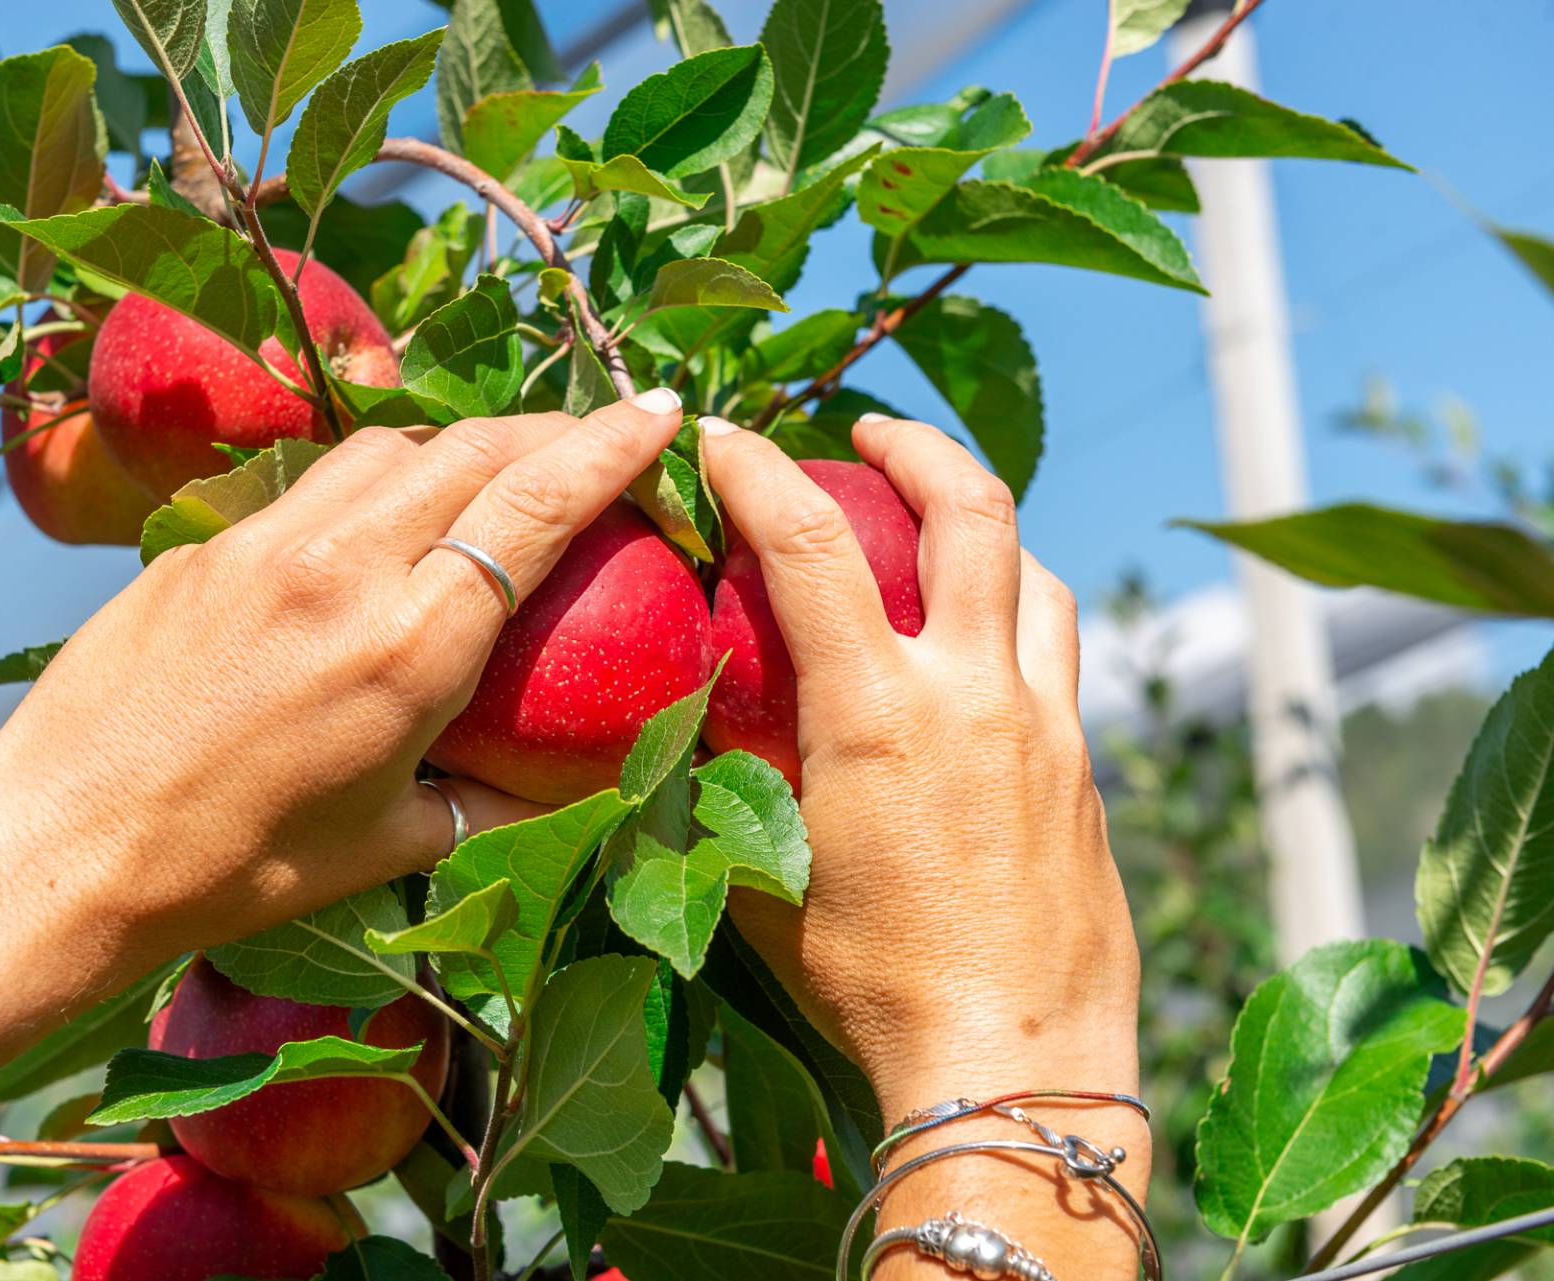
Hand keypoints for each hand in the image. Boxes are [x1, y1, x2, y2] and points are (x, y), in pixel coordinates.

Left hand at [0, 391, 683, 957]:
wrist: (58, 848)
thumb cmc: (232, 868)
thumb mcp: (387, 848)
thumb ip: (491, 804)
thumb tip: (571, 790)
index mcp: (409, 648)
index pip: (535, 504)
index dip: (613, 447)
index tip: (665, 411)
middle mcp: (342, 568)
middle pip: (474, 447)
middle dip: (554, 427)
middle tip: (601, 436)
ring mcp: (264, 544)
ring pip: (390, 444)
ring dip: (462, 442)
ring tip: (496, 471)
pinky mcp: (203, 545)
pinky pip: (314, 482)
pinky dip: (375, 477)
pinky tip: (379, 518)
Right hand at [701, 414, 1143, 1276]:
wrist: (1018, 1065)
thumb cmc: (875, 989)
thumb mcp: (774, 879)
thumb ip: (736, 786)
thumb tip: (690, 731)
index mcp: (879, 715)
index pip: (807, 544)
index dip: (753, 468)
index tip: (718, 434)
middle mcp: (976, 694)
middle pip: (973, 509)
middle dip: (917, 446)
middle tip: (872, 432)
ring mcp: (1048, 728)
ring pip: (1040, 576)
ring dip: (988, 529)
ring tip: (943, 530)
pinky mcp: (1086, 772)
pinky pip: (1058, 661)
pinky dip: (1018, 623)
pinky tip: (982, 662)